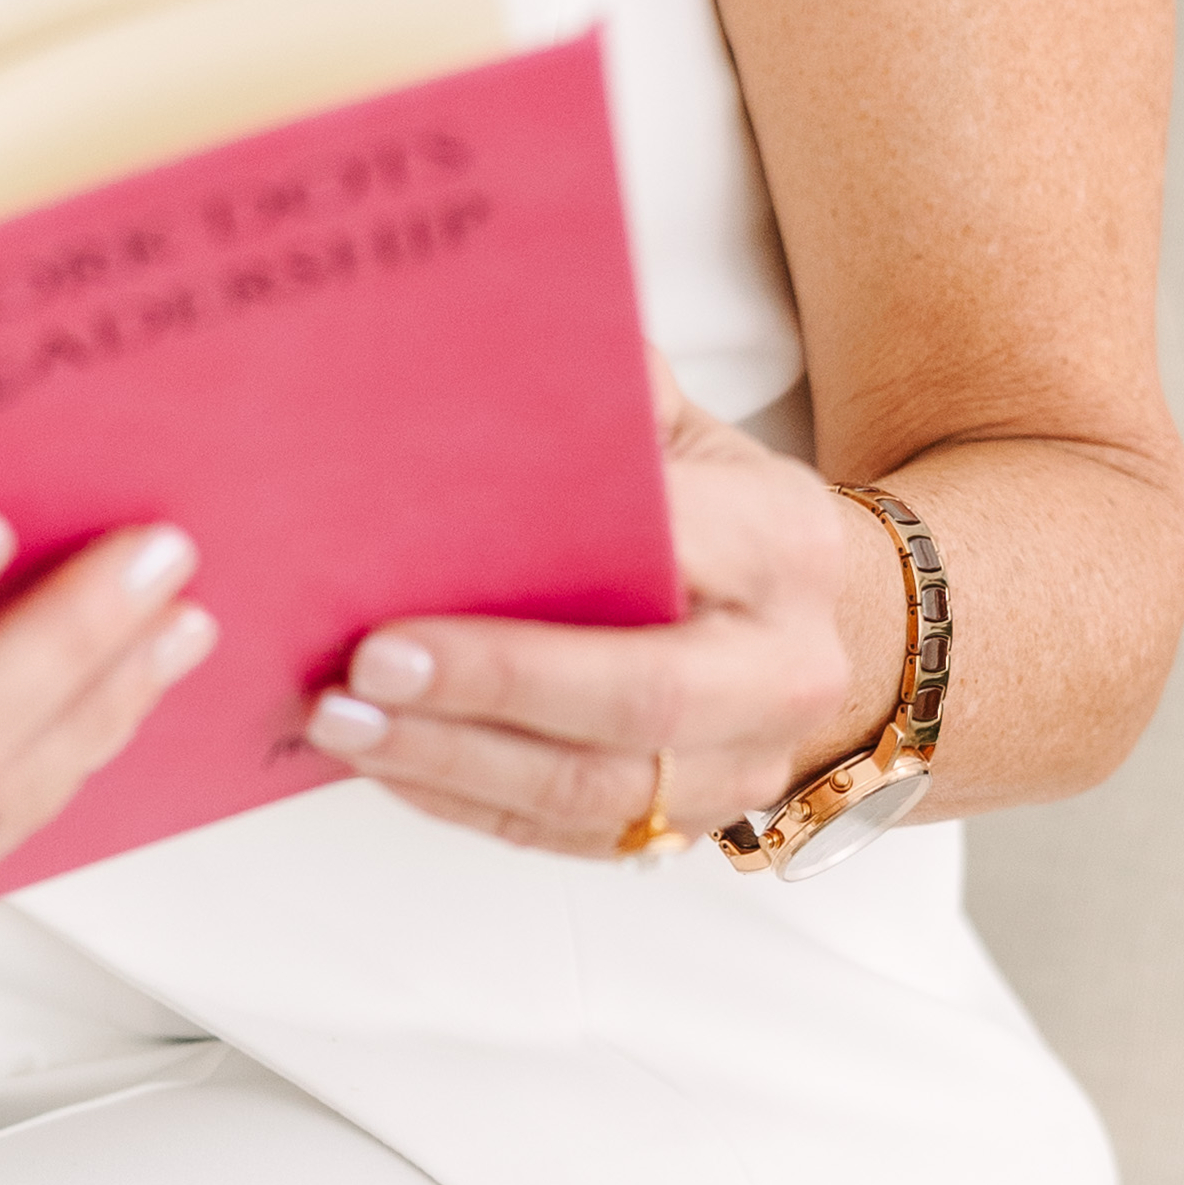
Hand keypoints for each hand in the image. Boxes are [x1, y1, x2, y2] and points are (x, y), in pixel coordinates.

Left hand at [301, 358, 900, 861]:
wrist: (839, 629)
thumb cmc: (731, 520)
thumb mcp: (694, 433)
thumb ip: (610, 394)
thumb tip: (472, 348)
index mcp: (782, 543)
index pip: (672, 551)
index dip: (555, 575)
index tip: (420, 584)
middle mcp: (782, 671)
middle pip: (635, 700)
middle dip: (489, 689)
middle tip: (363, 670)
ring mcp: (743, 767)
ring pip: (592, 793)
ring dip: (453, 764)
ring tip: (345, 724)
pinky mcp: (689, 830)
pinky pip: (566, 837)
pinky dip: (466, 804)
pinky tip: (387, 765)